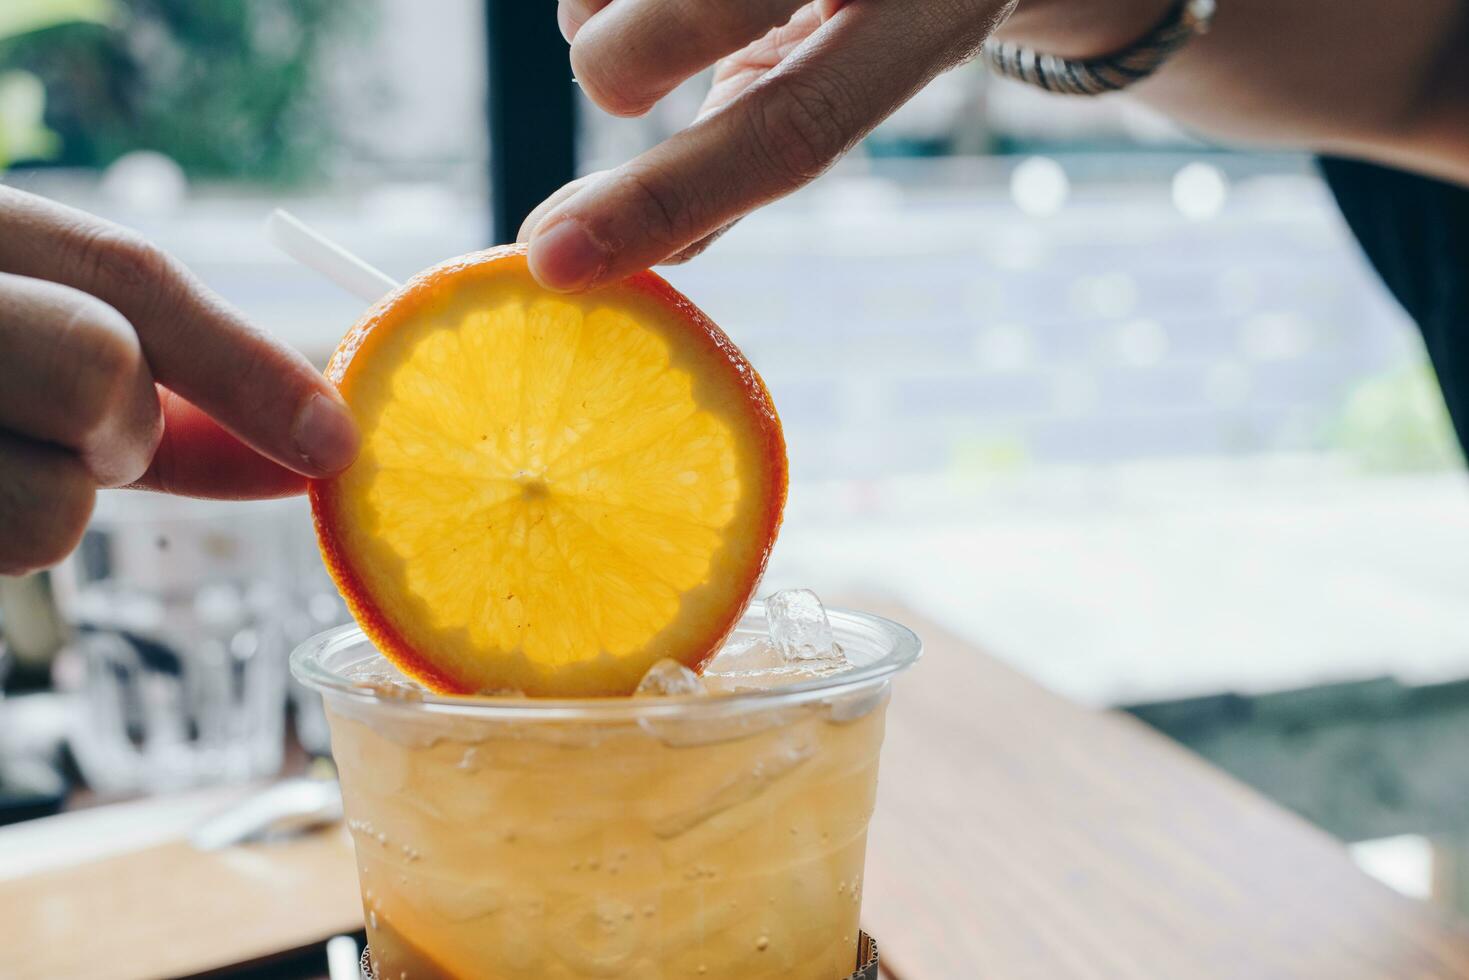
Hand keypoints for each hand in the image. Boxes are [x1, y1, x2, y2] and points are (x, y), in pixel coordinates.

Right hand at [0, 187, 358, 574]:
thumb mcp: (38, 329)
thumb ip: (173, 387)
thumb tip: (315, 450)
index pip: (129, 276)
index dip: (252, 365)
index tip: (339, 445)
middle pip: (101, 369)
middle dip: (121, 424)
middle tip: (82, 427)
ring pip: (50, 509)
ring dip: (51, 502)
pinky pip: (1, 555)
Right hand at [521, 0, 1014, 289]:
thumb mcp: (846, 72)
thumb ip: (753, 151)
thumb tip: (635, 255)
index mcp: (924, 23)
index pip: (792, 132)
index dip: (667, 199)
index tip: (555, 258)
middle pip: (704, 8)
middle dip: (621, 63)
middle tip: (621, 89)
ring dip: (597, 9)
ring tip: (651, 13)